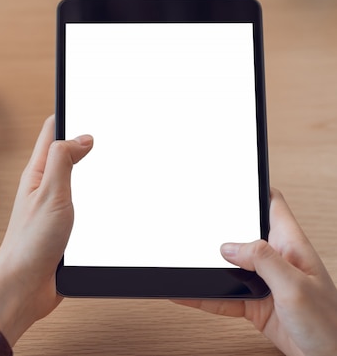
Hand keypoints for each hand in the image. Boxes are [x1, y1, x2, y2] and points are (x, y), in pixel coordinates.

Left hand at [0, 115, 92, 343]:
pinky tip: (103, 194)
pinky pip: (81, 201)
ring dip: (89, 164)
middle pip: (65, 150)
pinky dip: (93, 192)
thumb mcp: (51, 193)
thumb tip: (82, 136)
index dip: (69, 111)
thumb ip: (64, 160)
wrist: (24, 287)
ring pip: (75, 176)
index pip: (53, 131)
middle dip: (82, 135)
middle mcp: (46, 185)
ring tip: (104, 150)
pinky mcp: (64, 226)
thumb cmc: (30, 244)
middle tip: (103, 121)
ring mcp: (55, 206)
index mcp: (39, 172)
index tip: (86, 97)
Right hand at [174, 189, 336, 355]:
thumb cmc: (330, 325)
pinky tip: (186, 294)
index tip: (231, 180)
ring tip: (183, 261)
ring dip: (207, 265)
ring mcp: (265, 283)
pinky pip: (224, 297)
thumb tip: (229, 246)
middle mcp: (277, 261)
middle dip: (219, 228)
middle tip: (194, 220)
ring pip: (228, 267)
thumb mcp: (295, 287)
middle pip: (242, 234)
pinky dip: (204, 296)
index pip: (273, 206)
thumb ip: (263, 261)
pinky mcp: (255, 305)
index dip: (254, 189)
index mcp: (291, 246)